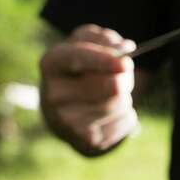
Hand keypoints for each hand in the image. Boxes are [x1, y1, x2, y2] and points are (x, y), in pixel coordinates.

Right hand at [39, 24, 136, 155]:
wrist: (62, 111)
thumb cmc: (79, 70)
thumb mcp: (84, 44)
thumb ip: (103, 38)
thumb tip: (124, 48)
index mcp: (52, 64)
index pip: (78, 58)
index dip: (104, 60)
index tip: (125, 63)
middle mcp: (54, 95)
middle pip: (110, 86)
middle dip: (125, 78)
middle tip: (122, 75)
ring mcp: (68, 122)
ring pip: (121, 104)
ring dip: (126, 97)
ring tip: (111, 95)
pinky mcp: (86, 141)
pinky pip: (127, 122)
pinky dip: (127, 115)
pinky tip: (110, 114)